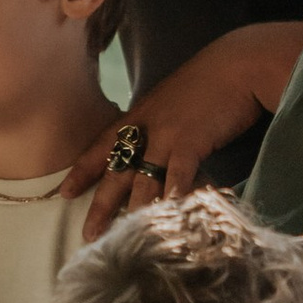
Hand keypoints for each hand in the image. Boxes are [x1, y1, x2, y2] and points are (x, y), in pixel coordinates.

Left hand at [68, 24, 302, 234]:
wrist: (237, 64)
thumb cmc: (209, 81)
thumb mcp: (172, 100)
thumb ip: (158, 123)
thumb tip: (152, 148)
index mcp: (138, 115)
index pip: (102, 146)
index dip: (83, 170)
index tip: (64, 193)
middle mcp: (146, 127)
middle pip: (117, 170)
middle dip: (102, 204)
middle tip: (89, 235)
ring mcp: (167, 135)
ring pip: (143, 180)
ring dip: (134, 211)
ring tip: (127, 238)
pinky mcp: (192, 141)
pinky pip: (177, 176)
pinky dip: (171, 198)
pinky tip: (167, 216)